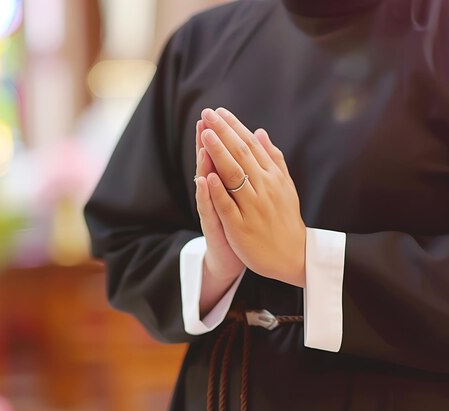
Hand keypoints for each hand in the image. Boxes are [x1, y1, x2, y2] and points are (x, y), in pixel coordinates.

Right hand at [194, 119, 244, 281]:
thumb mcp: (242, 197)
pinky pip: (208, 209)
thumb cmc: (239, 225)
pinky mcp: (213, 228)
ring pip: (205, 184)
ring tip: (203, 144)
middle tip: (204, 121)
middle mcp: (214, 195)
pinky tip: (203, 181)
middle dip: (207, 142)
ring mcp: (212, 211)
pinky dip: (206, 194)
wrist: (231, 258)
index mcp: (225, 186)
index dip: (219, 136)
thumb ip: (240, 172)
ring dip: (203, 163)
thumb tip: (245, 146)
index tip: (217, 113)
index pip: (221, 156)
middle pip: (209, 164)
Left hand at [199, 107, 305, 287]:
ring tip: (206, 135)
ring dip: (220, 154)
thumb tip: (260, 132)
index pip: (251, 146)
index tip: (219, 112)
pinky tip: (208, 176)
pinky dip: (219, 191)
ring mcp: (253, 208)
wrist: (294, 255)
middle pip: (241, 155)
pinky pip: (229, 207)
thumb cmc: (285, 219)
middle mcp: (264, 188)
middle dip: (224, 133)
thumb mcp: (284, 185)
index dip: (234, 128)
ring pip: (234, 177)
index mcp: (272, 177)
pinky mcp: (242, 228)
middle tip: (208, 114)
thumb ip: (272, 158)